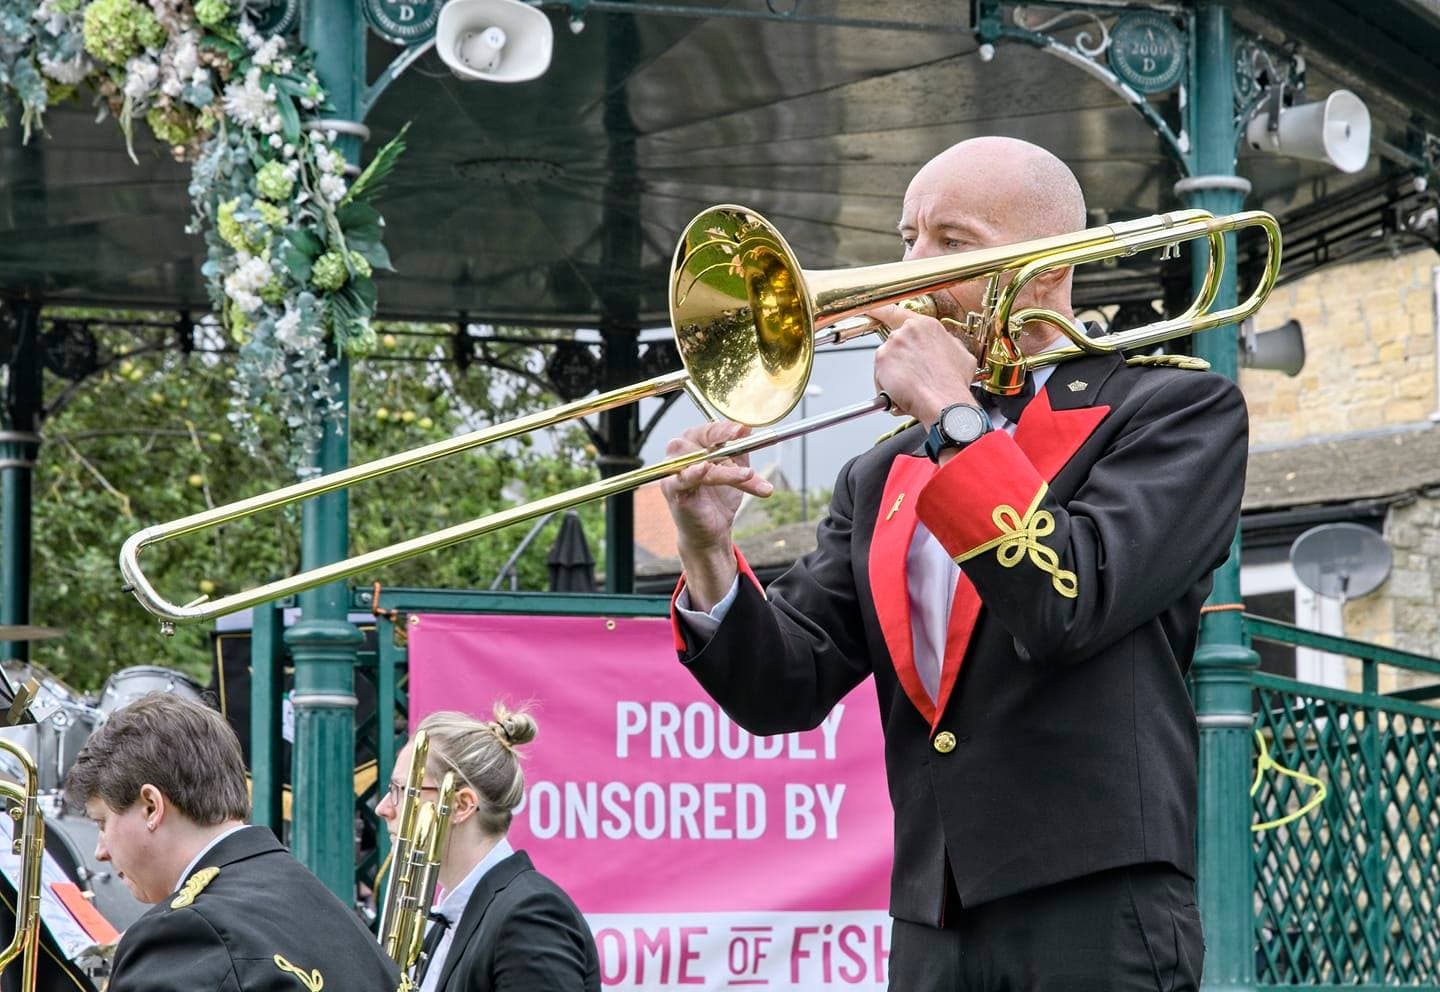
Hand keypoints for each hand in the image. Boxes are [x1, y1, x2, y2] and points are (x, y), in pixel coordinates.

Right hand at [661, 421, 772, 607]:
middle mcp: (680, 456)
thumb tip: (749, 428)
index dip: (724, 427)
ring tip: (747, 475)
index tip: (743, 429)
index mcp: (694, 447)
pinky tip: (705, 470)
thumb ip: (740, 451)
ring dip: (724, 468)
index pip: (706, 429)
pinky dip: (694, 472)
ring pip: (697, 460)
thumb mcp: (736, 471)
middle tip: (740, 436)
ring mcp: (674, 472)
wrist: (713, 533)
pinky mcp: (672, 491)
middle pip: (697, 438)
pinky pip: (682, 478)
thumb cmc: (720, 499)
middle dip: (720, 436)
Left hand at [869, 304, 979, 425]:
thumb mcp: (962, 355)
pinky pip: (879, 375)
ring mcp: (893, 344)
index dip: (882, 311)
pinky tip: (902, 393)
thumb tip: (943, 344)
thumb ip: (947, 343)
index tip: (872, 308)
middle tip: (913, 373)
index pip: (897, 312)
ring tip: (912, 387)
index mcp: (927, 325)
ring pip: (888, 360)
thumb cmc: (953, 383)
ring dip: (895, 373)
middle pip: (896, 342)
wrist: (944, 402)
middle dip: (901, 358)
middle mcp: (907, 330)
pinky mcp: (882, 361)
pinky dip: (887, 386)